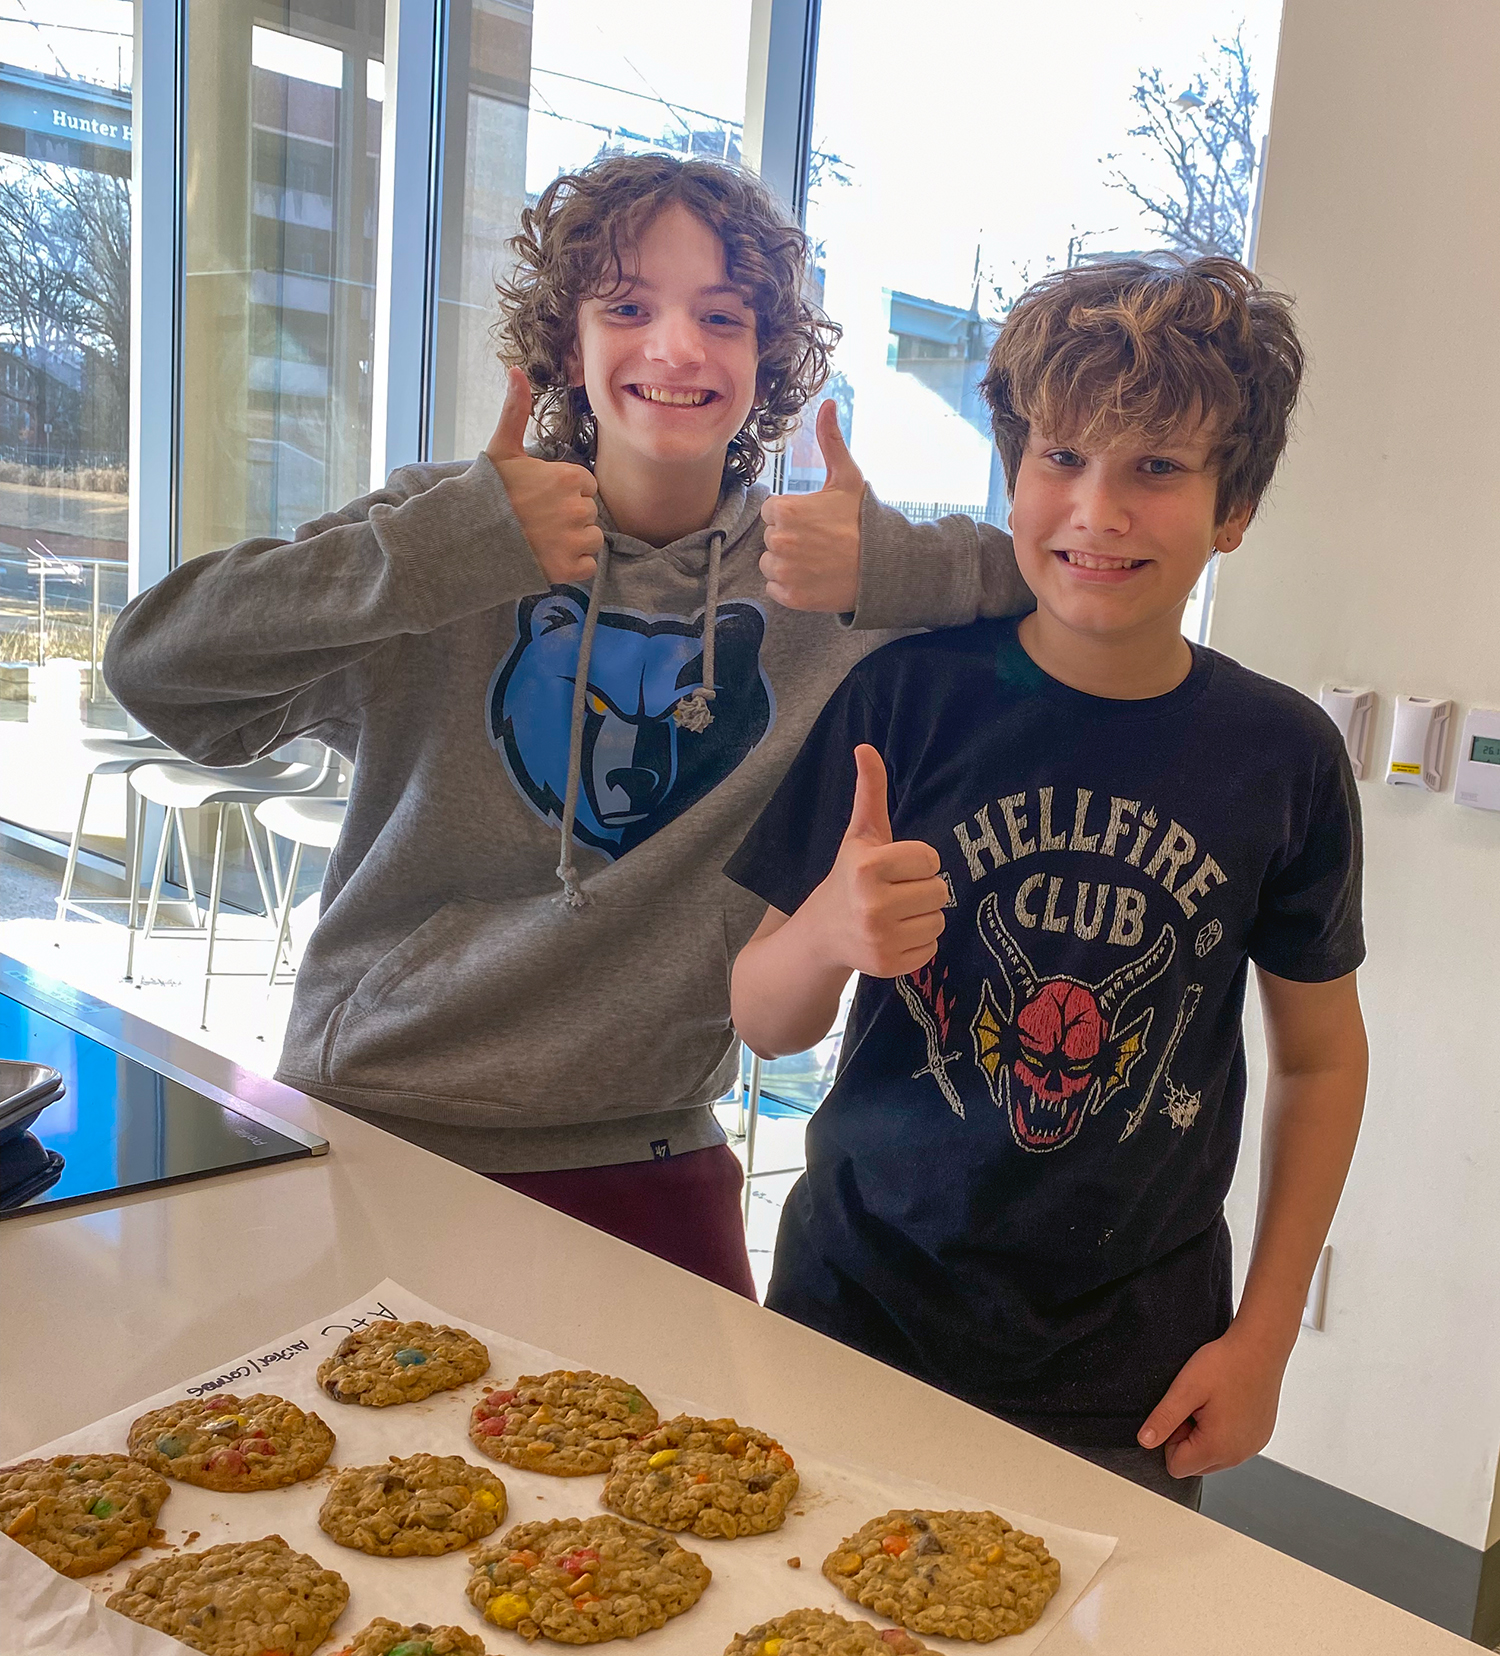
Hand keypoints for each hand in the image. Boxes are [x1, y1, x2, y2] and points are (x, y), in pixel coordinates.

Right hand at [486, 367, 602, 583]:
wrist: (468, 538)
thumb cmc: (486, 493)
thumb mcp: (502, 449)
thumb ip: (516, 410)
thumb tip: (515, 369)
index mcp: (569, 478)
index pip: (585, 485)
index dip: (565, 491)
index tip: (541, 497)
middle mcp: (577, 509)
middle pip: (588, 512)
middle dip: (568, 516)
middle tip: (537, 519)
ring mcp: (574, 541)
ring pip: (590, 539)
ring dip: (572, 541)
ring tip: (542, 539)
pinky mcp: (569, 569)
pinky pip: (587, 566)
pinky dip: (571, 565)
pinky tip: (547, 556)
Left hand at [759, 399, 864, 611]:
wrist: (885, 566)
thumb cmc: (864, 520)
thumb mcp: (848, 477)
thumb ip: (830, 441)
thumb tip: (827, 403)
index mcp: (785, 511)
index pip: (771, 512)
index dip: (792, 514)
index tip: (814, 520)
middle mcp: (780, 542)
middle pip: (770, 538)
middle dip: (790, 538)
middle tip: (820, 541)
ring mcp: (785, 572)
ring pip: (770, 564)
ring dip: (788, 563)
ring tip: (817, 560)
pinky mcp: (791, 597)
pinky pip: (776, 589)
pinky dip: (791, 586)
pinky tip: (814, 577)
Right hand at [800, 745, 947, 977]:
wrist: (821, 934)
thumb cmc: (848, 877)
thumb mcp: (860, 835)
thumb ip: (870, 792)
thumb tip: (866, 747)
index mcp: (867, 867)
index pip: (931, 860)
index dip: (916, 862)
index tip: (893, 869)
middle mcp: (872, 905)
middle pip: (938, 891)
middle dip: (920, 889)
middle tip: (892, 893)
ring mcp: (880, 939)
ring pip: (938, 920)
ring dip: (921, 916)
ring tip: (893, 914)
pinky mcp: (889, 966)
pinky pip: (932, 947)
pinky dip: (917, 943)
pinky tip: (892, 936)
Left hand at [1137, 1325, 1288, 1477]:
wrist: (1260, 1347)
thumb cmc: (1226, 1364)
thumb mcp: (1186, 1388)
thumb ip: (1164, 1418)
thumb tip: (1145, 1441)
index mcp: (1217, 1448)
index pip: (1176, 1467)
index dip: (1170, 1439)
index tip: (1181, 1413)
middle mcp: (1238, 1455)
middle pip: (1195, 1464)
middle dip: (1188, 1438)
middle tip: (1196, 1406)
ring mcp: (1252, 1448)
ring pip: (1213, 1456)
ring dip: (1205, 1435)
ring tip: (1211, 1403)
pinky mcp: (1260, 1437)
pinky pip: (1232, 1446)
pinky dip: (1224, 1430)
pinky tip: (1227, 1403)